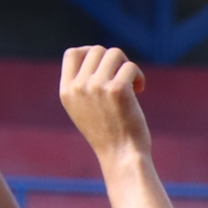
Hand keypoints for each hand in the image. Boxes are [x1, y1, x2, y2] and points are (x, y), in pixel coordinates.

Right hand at [57, 45, 151, 161]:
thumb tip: (93, 55)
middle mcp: (78, 86)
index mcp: (67, 91)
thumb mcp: (84, 109)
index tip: (106, 66)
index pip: (72, 54)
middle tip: (123, 79)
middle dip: (114, 61)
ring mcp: (96, 86)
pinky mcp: (117, 90)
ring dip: (127, 66)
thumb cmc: (108, 134)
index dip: (91, 53)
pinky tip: (140, 90)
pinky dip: (138, 76)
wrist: (121, 156)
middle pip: (96, 50)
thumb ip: (83, 85)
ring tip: (133, 84)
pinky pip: (130, 67)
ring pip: (114, 54)